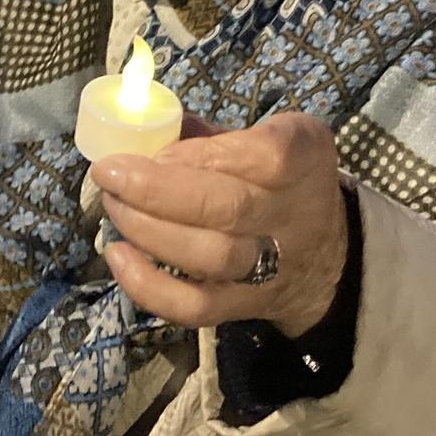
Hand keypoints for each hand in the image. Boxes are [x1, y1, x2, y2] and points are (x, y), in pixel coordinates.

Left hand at [93, 111, 350, 339]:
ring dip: (149, 231)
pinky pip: (196, 306)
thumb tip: (144, 128)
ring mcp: (270, 266)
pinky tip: (117, 255)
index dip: (204, 155)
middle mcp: (291, 213)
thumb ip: (210, 133)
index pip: (266, 156)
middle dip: (156, 190)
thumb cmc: (281, 179)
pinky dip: (149, 286)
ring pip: (210, 257)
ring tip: (112, 205)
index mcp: (303, 156)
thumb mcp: (269, 136)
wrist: (325, 253)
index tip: (157, 149)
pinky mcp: (243, 306)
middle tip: (109, 174)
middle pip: (228, 208)